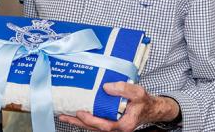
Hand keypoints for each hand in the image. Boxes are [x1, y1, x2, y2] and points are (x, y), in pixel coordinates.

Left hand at [57, 82, 179, 131]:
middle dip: (77, 122)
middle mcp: (117, 128)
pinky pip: (95, 123)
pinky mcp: (110, 123)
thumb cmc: (144, 102)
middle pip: (94, 128)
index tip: (80, 112)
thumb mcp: (138, 92)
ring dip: (78, 121)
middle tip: (63, 115)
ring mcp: (112, 126)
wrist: (151, 108)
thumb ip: (123, 89)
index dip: (91, 120)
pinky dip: (84, 119)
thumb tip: (105, 87)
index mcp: (124, 124)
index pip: (105, 126)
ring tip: (64, 115)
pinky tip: (75, 113)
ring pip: (92, 127)